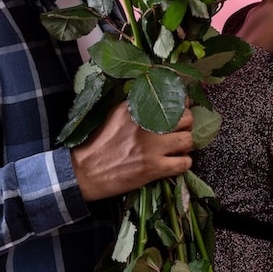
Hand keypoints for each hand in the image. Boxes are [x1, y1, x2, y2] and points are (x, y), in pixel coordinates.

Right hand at [70, 102, 193, 200]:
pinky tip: (176, 162)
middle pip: (186, 118)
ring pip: (188, 140)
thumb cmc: (98, 144)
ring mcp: (152, 147)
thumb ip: (135, 107)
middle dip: (186, 125)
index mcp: (135, 109)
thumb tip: (157, 102)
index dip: (181, 105)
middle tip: (180, 131)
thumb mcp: (114, 116)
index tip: (182, 109)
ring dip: (186, 145)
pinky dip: (184, 163)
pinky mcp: (154, 168)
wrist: (84, 172)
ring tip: (178, 148)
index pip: (170, 99)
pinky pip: (184, 163)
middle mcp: (146, 125)